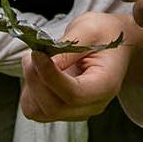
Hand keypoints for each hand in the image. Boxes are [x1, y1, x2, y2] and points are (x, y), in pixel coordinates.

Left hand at [19, 12, 134, 122]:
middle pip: (54, 107)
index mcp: (105, 85)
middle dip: (36, 79)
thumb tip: (42, 60)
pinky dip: (29, 92)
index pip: (74, 93)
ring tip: (35, 61)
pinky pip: (35, 110)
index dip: (49, 75)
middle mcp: (91, 105)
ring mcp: (76, 112)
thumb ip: (67, 46)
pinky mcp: (62, 110)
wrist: (113, 43)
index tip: (36, 53)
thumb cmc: (104, 34)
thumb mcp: (88, 29)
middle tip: (34, 53)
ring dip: (30, 86)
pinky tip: (37, 72)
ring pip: (40, 112)